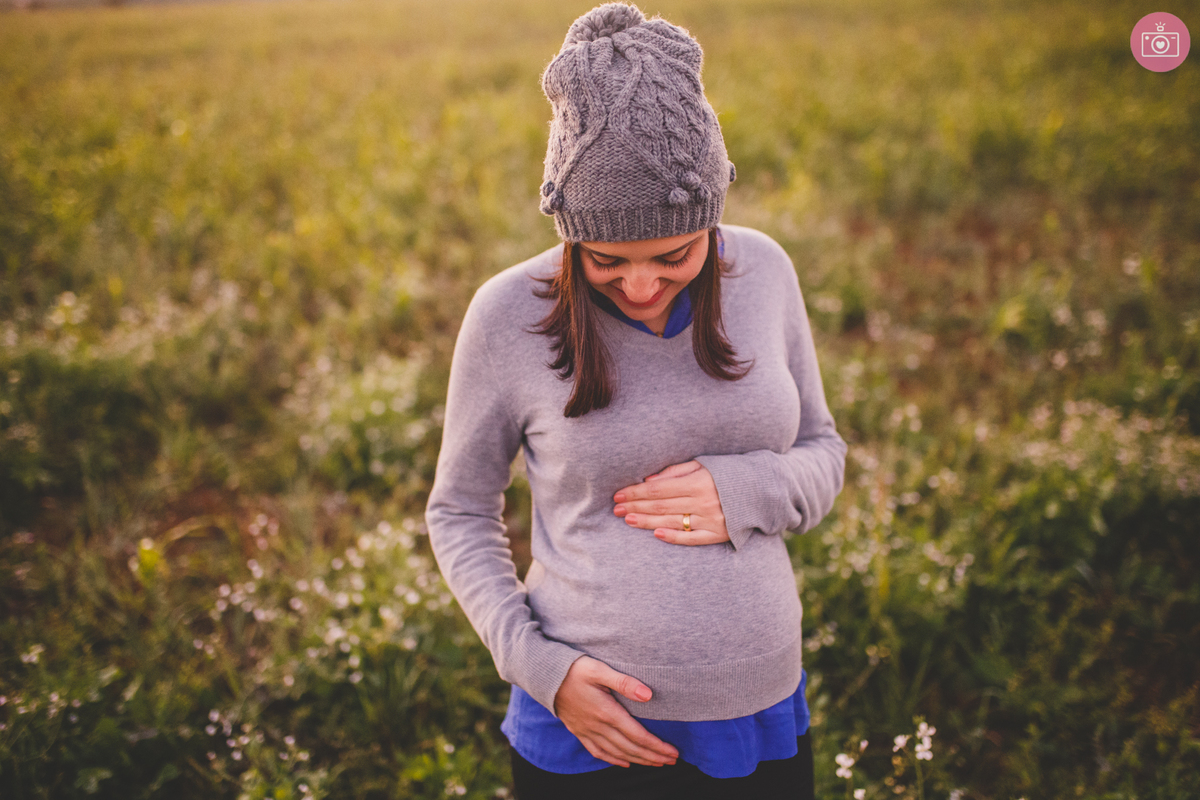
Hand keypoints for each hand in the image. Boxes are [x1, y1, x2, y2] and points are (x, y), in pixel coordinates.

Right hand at [553, 656, 678, 767]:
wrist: (544, 676)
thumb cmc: (573, 669)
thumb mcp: (599, 669)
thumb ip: (624, 682)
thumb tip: (648, 695)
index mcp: (607, 712)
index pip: (637, 735)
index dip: (656, 746)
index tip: (673, 752)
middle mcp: (598, 726)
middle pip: (630, 748)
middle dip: (653, 756)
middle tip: (671, 760)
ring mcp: (587, 731)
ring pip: (617, 753)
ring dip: (638, 760)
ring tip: (655, 763)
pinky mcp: (579, 731)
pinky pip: (598, 752)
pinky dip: (614, 759)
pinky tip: (625, 762)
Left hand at [613, 461, 730, 544]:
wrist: (764, 489)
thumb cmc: (729, 473)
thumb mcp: (704, 464)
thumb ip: (676, 472)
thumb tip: (649, 481)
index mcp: (698, 482)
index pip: (658, 489)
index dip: (636, 492)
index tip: (618, 494)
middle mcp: (703, 502)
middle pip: (661, 506)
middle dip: (635, 507)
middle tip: (615, 509)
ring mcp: (711, 520)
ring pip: (672, 522)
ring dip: (647, 522)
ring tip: (627, 520)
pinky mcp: (718, 534)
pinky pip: (692, 539)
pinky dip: (674, 537)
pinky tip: (656, 535)